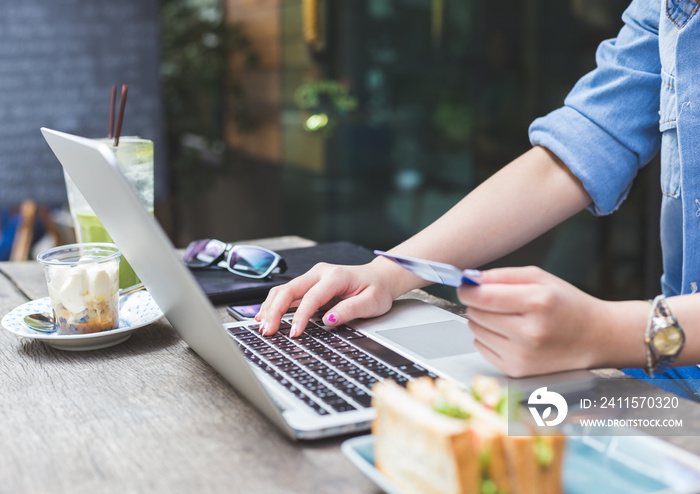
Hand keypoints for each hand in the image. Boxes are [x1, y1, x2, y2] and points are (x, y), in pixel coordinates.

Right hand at [256, 258, 415, 337]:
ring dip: (271, 308)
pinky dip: (274, 305)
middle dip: (275, 311)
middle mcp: (319, 273)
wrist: (379, 278)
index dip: (300, 317)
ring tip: (263, 326)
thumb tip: (328, 321)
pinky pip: (287, 293)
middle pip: (289, 290)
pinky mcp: (308, 285)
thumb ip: (349, 311)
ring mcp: (312, 278)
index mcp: (335, 276)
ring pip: (283, 290)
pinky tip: (266, 316)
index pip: (311, 298)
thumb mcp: (371, 302)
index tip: (294, 334)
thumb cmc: (376, 290)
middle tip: (267, 331)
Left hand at [457, 266, 644, 376]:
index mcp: (537, 302)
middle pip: (476, 314)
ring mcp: (523, 355)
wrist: (596, 338)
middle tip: (495, 301)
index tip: (465, 286)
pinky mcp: (518, 371)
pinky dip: (489, 339)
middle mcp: (530, 332)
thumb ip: (503, 276)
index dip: (467, 290)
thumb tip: (470, 279)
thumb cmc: (568, 305)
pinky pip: (483, 349)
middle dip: (478, 304)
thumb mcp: (540, 278)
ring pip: (476, 331)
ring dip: (484, 322)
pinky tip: (511, 335)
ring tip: (508, 318)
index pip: (483, 297)